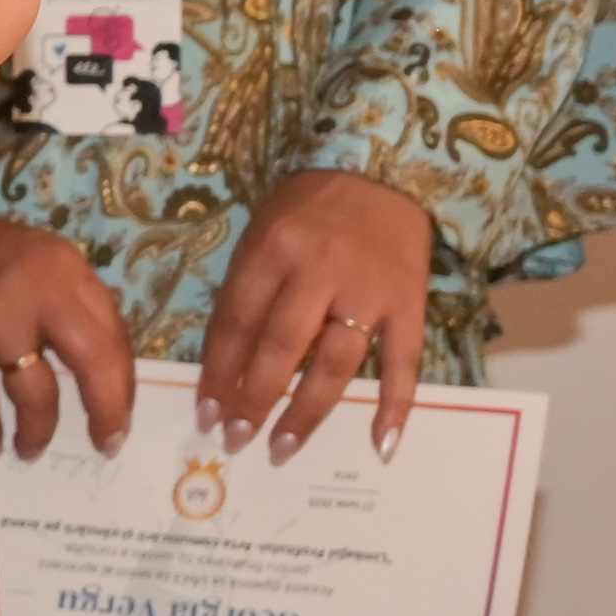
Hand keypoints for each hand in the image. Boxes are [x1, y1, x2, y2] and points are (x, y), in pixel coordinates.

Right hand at [0, 204, 136, 460]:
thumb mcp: (35, 259)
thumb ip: (69, 304)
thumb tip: (100, 369)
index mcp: (63, 267)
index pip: (114, 334)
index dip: (122, 386)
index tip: (120, 422)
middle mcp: (35, 289)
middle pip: (92, 359)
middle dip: (104, 410)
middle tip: (105, 446)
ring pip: (33, 392)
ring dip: (37, 429)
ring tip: (29, 449)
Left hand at [198, 167, 434, 457]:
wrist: (382, 168)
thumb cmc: (310, 204)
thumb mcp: (263, 229)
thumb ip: (248, 288)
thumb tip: (225, 364)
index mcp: (274, 247)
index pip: (238, 322)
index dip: (218, 372)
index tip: (206, 413)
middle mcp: (319, 269)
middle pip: (281, 347)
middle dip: (254, 399)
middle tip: (236, 439)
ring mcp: (369, 290)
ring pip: (335, 362)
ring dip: (307, 412)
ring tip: (282, 447)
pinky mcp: (410, 302)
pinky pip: (404, 362)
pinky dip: (395, 405)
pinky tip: (381, 444)